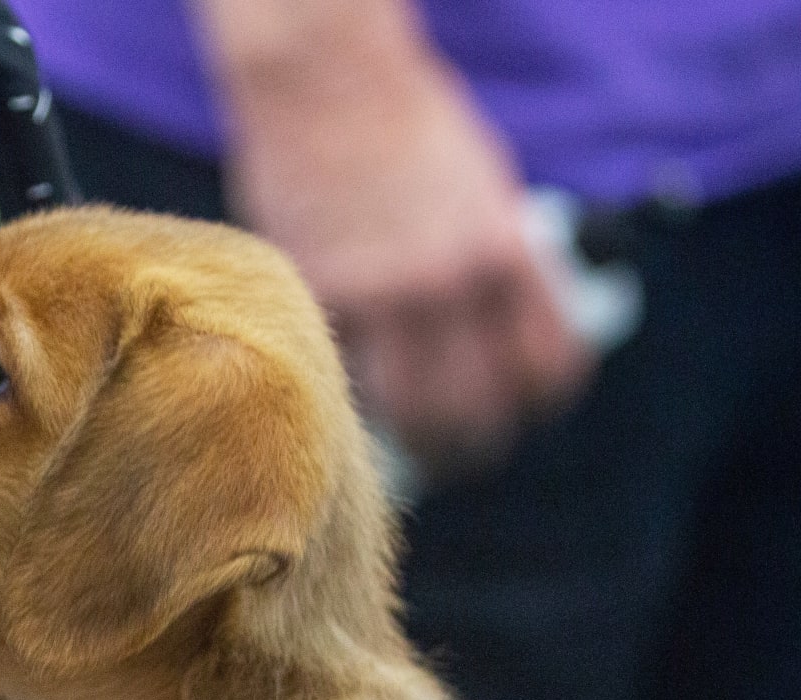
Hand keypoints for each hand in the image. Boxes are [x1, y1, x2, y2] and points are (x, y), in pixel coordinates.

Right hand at [224, 38, 593, 471]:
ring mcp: (378, 295)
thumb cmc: (405, 124)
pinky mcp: (316, 296)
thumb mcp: (482, 190)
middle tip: (455, 455)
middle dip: (470, 446)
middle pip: (476, 409)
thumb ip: (492, 266)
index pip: (546, 368)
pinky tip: (344, 391)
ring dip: (410, 444)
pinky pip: (340, 371)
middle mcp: (448, 282)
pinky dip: (346, 391)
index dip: (535, 406)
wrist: (325, 81)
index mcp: (504, 251)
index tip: (518, 416)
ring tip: (402, 450)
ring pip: (406, 411)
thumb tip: (494, 336)